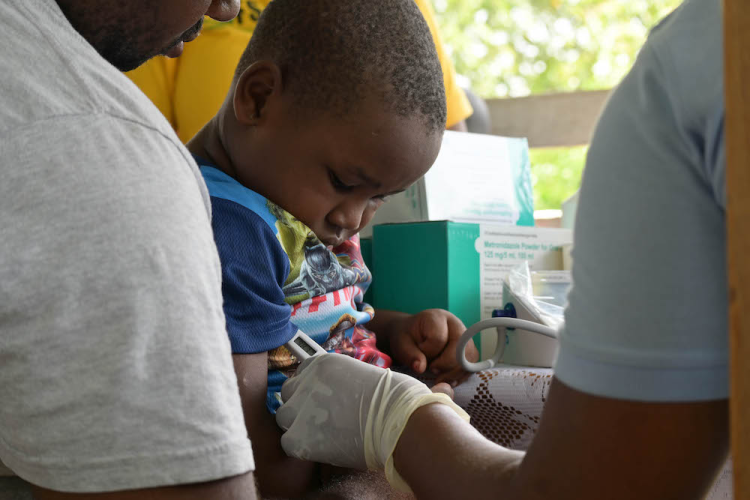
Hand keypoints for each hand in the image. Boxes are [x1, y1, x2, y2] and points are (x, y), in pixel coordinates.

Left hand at [276, 353, 467, 490]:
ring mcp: (301, 408)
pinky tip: (322, 448)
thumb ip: (341, 380)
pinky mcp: (300, 436)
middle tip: (322, 418)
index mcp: (323, 363)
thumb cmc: (393, 398)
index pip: (301, 374)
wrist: (398, 420)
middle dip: (302, 405)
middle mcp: (307, 381)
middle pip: (288, 394)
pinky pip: (288, 442)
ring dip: (299, 425)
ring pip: (284, 418)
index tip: (321, 399)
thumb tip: (338, 393)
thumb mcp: (362, 374)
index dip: (310, 388)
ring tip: (323, 434)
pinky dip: (302, 447)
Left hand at [389, 309, 478, 385]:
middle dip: (446, 365)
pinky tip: (448, 379)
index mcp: (436, 317)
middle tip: (432, 370)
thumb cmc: (407, 338)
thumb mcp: (401, 344)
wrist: (413, 335)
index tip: (420, 356)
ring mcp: (465, 336)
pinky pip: (472, 365)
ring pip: (470, 357)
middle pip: (461, 347)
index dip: (429, 352)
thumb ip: (410, 355)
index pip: (439, 338)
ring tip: (440, 378)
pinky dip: (461, 375)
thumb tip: (421, 367)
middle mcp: (455, 324)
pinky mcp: (469, 349)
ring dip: (455, 373)